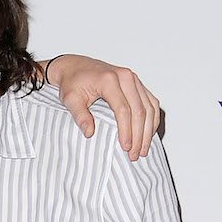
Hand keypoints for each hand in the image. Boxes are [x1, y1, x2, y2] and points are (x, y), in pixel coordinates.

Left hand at [46, 55, 160, 161]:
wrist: (74, 66)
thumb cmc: (72, 82)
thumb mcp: (70, 99)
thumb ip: (80, 116)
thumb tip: (90, 133)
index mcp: (110, 80)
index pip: (123, 110)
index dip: (126, 131)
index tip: (125, 147)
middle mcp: (126, 77)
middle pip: (140, 110)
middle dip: (140, 135)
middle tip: (136, 154)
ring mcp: (134, 79)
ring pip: (150, 107)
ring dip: (149, 130)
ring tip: (143, 149)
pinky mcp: (137, 83)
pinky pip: (151, 102)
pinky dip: (152, 119)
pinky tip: (148, 133)